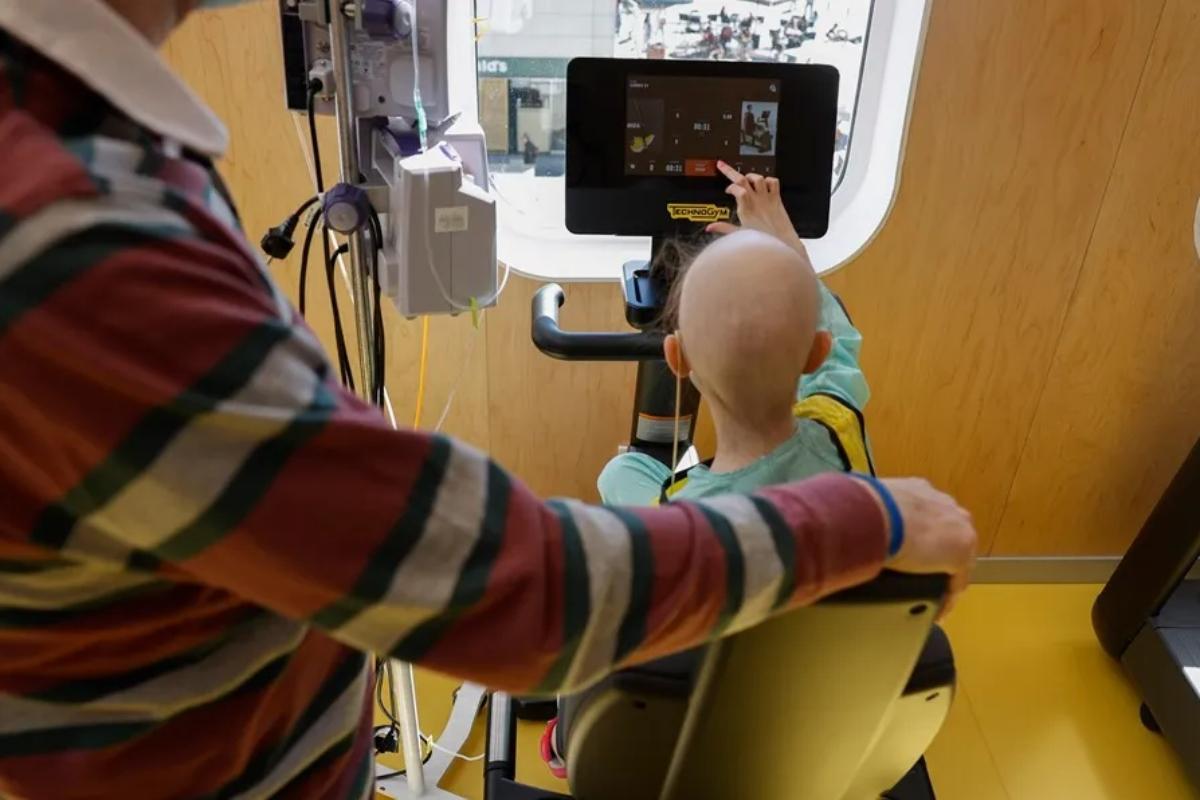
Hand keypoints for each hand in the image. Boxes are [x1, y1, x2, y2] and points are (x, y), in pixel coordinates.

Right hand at [707, 160, 805, 255]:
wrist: (783, 243)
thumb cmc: (764, 241)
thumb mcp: (740, 236)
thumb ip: (724, 228)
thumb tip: (711, 227)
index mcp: (746, 210)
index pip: (736, 189)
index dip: (730, 187)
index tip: (727, 190)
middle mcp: (756, 201)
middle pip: (743, 179)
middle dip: (730, 171)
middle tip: (722, 165)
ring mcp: (767, 199)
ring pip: (758, 178)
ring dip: (751, 176)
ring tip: (746, 178)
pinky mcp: (777, 199)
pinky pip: (774, 182)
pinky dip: (769, 180)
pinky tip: (764, 184)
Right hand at [874, 478, 977, 616]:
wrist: (877, 515)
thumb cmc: (866, 506)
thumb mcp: (870, 504)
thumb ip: (872, 512)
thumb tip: (851, 522)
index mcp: (922, 490)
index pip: (929, 515)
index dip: (923, 534)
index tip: (912, 549)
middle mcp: (945, 506)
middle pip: (950, 536)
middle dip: (940, 554)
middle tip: (923, 575)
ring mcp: (958, 529)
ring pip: (958, 560)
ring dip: (945, 576)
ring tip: (932, 596)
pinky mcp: (960, 554)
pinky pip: (956, 583)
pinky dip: (947, 598)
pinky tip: (937, 611)